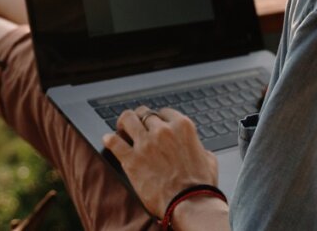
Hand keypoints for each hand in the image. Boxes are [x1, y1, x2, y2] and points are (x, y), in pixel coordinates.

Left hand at [102, 106, 218, 217]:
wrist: (190, 204)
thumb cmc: (201, 185)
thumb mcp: (208, 159)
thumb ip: (198, 147)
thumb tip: (196, 148)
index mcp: (182, 127)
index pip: (164, 112)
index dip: (158, 118)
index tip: (154, 124)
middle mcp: (162, 130)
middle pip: (145, 114)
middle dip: (140, 119)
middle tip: (137, 125)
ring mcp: (145, 143)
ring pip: (127, 119)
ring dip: (124, 123)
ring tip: (122, 128)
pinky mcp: (132, 159)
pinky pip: (114, 142)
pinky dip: (109, 140)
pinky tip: (108, 140)